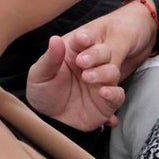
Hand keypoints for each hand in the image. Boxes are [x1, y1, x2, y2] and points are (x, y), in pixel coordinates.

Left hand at [26, 0, 157, 128]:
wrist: (49, 120)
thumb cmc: (44, 93)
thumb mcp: (40, 75)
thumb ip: (49, 59)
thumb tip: (54, 39)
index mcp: (76, 53)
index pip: (86, 40)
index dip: (86, 38)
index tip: (81, 39)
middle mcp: (93, 65)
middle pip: (105, 52)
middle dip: (96, 54)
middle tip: (81, 61)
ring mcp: (102, 82)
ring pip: (113, 71)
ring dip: (103, 72)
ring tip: (87, 77)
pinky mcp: (108, 101)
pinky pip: (118, 94)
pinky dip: (114, 93)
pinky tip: (103, 92)